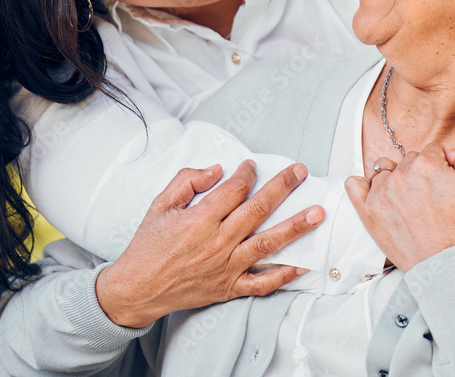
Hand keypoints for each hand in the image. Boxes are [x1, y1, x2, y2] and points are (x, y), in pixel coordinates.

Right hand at [95, 160, 322, 327]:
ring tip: (317, 213)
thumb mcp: (160, 205)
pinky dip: (285, 275)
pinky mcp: (229, 288)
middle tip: (300, 172)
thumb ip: (187, 181)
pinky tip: (305, 263)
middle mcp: (216, 243)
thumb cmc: (148, 246)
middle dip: (282, 188)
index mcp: (198, 220)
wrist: (137, 289)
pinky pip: (263, 283)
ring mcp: (225, 268)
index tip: (252, 165)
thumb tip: (218, 170)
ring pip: (267, 245)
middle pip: (257, 210)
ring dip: (295, 227)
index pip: (234, 190)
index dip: (247, 173)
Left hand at [345, 144, 454, 271]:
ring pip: (384, 169)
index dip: (440, 165)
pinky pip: (353, 185)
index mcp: (427, 164)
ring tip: (405, 196)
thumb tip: (448, 150)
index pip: (431, 151)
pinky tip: (373, 192)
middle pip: (409, 160)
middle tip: (428, 195)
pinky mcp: (368, 210)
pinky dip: (361, 185)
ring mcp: (381, 191)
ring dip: (393, 177)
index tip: (443, 182)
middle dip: (419, 172)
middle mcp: (401, 173)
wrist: (443, 264)